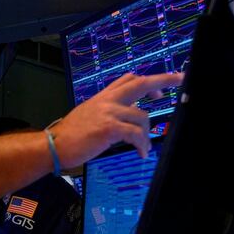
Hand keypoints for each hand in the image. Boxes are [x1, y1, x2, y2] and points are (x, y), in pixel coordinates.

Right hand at [52, 72, 183, 166]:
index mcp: (103, 97)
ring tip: (142, 148)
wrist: (54, 145)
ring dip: (147, 134)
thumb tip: (126, 115)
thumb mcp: (89, 114)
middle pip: (140, 83)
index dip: (147, 81)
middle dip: (162, 80)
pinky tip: (140, 153)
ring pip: (142, 117)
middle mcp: (107, 100)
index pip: (128, 79)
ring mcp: (108, 112)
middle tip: (179, 79)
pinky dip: (142, 145)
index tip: (161, 87)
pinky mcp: (109, 128)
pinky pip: (136, 134)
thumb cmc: (70, 135)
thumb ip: (107, 110)